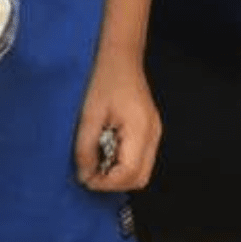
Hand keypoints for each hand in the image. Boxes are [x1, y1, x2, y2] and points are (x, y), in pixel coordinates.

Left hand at [74, 55, 160, 189]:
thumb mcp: (89, 115)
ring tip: (97, 161)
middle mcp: (154, 135)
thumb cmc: (104, 81)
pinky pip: (140, 159)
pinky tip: (106, 151)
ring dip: (118, 175)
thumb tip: (85, 176)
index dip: (106, 183)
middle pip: (140, 178)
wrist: (121, 58)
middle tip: (91, 173)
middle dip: (114, 183)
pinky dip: (123, 164)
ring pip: (142, 172)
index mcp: (140, 130)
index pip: (129, 173)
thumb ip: (86, 148)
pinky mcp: (150, 131)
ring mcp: (155, 133)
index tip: (85, 178)